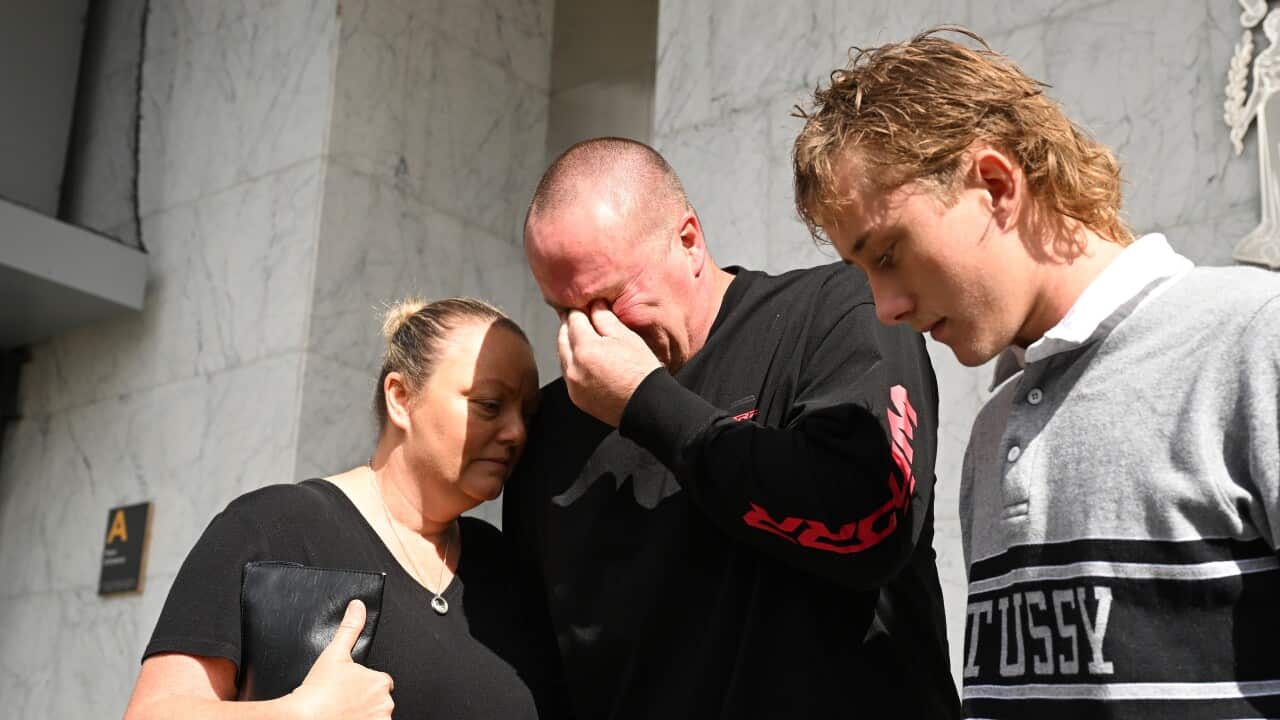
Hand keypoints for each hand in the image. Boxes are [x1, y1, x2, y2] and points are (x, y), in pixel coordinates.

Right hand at [286, 600, 393, 719]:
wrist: (304, 718)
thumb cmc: (318, 690)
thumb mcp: (334, 653)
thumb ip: (350, 628)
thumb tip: (358, 606)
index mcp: (380, 681)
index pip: (380, 683)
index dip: (363, 685)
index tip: (348, 690)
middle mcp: (384, 703)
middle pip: (378, 701)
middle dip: (364, 702)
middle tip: (342, 702)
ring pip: (375, 717)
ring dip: (363, 716)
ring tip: (341, 714)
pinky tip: (344, 719)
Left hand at [558, 301, 662, 425]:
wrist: (646, 406)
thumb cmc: (641, 372)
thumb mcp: (626, 337)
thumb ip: (605, 319)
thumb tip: (594, 306)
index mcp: (586, 349)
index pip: (574, 320)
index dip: (578, 309)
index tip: (582, 305)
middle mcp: (574, 368)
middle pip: (563, 337)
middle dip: (569, 325)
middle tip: (576, 316)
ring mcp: (573, 384)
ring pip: (563, 356)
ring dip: (568, 344)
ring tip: (581, 336)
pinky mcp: (576, 397)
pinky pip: (568, 374)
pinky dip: (572, 362)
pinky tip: (584, 358)